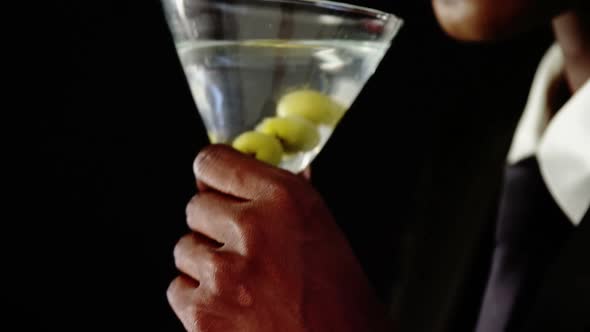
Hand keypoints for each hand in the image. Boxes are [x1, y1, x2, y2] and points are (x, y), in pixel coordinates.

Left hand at [168, 145, 392, 331]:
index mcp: (285, 199)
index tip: (216, 187)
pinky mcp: (203, 314)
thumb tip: (262, 166)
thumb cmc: (341, 299)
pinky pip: (178, 289)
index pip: (212, 162)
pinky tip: (232, 309)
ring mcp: (224, 273)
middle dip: (214, 225)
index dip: (213, 177)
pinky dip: (198, 299)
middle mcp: (252, 228)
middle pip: (195, 206)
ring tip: (243, 285)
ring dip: (205, 264)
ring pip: (183, 249)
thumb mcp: (323, 231)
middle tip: (242, 249)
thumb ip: (286, 195)